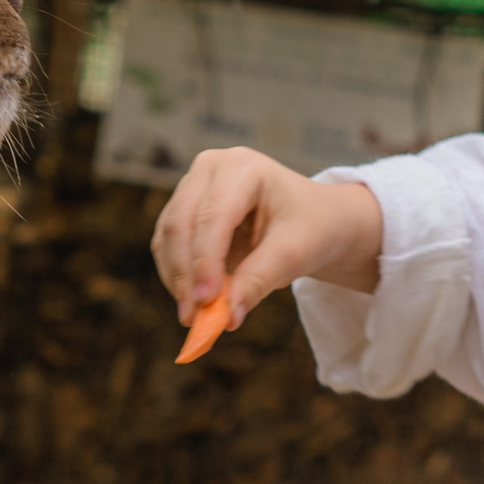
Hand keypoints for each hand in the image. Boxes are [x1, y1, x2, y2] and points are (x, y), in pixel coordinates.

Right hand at [151, 146, 384, 326]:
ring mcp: (193, 186)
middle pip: (181, 223)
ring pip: (168, 236)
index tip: (206, 302)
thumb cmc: (311, 228)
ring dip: (177, 278)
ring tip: (193, 315)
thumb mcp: (295, 253)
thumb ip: (259, 280)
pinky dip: (176, 275)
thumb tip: (227, 317)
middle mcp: (210, 168)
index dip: (205, 260)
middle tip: (193, 317)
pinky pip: (167, 245)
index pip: (213, 216)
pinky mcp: (183, 209)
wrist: (315, 220)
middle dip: (185, 274)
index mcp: (243, 166)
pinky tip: (192, 300)